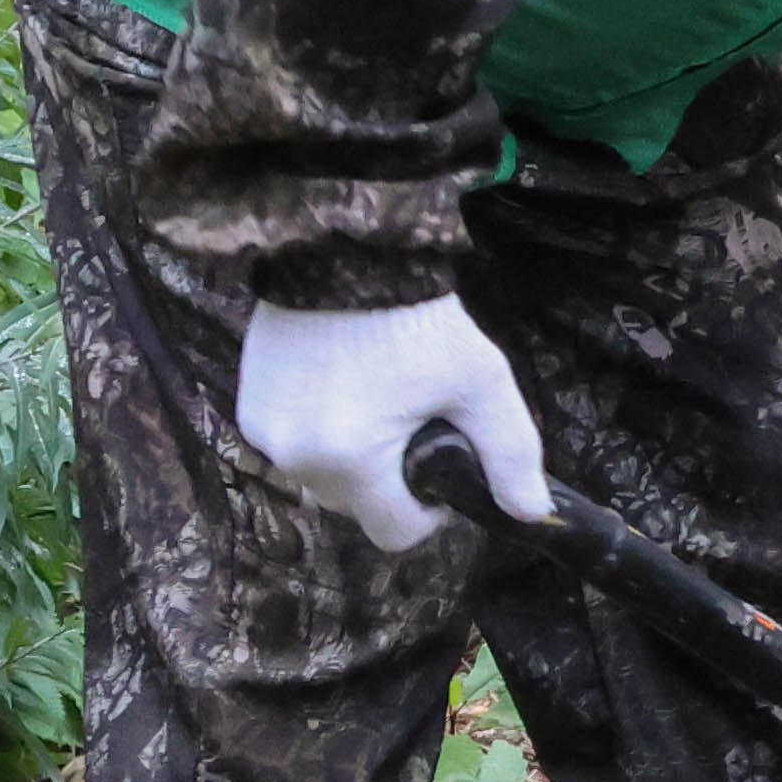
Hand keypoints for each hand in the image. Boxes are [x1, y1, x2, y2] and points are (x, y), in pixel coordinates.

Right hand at [230, 296, 548, 552]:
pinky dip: (320, 431)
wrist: (347, 247)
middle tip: (414, 424)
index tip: (443, 468)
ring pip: (322, 476)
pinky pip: (293, 443)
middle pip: (356, 506)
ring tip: (378, 401)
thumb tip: (533, 513)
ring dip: (351, 458)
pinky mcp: (248, 403)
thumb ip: (510, 452)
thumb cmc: (417, 316)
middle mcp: (295, 455)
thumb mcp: (480, 381)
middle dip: (390, 482)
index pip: (395, 533)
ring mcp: (263, 429)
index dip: (430, 513)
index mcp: (350, 459)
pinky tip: (344, 387)